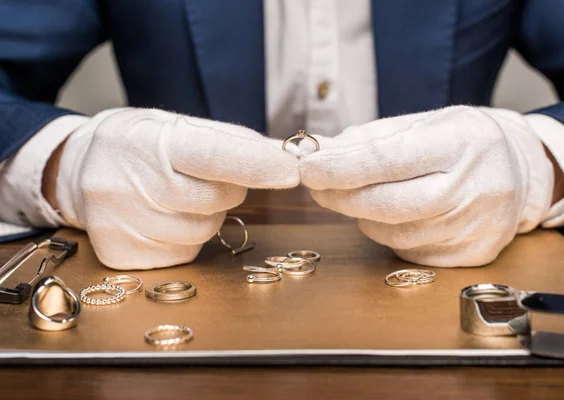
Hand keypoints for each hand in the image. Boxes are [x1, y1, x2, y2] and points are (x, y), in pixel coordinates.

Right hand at [55, 108, 298, 268]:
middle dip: (228, 188)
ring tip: (178, 194)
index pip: (210, 155)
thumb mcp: (178, 127)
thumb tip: (286, 158)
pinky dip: (186, 237)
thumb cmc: (142, 144)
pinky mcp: (121, 255)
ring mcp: (120, 224)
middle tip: (208, 175)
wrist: (80, 168)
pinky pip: (184, 253)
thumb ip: (233, 142)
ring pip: (202, 231)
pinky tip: (163, 216)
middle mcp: (126, 184)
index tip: (291, 170)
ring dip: (206, 215)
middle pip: (214, 200)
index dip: (255, 164)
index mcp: (145, 141)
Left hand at [300, 106, 553, 266]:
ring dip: (363, 217)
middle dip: (341, 197)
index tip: (308, 169)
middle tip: (317, 188)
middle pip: (387, 204)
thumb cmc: (461, 143)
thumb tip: (319, 154)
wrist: (518, 171)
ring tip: (360, 197)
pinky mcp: (473, 254)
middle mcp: (473, 186)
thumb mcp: (422, 124)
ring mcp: (476, 226)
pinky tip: (392, 217)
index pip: (389, 159)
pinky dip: (389, 234)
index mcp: (460, 142)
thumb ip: (369, 139)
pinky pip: (410, 251)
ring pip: (394, 233)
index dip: (342, 168)